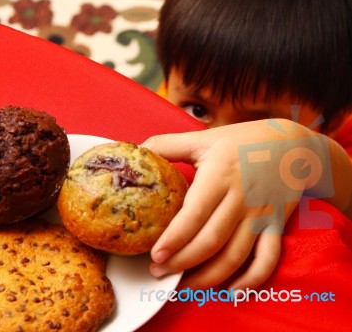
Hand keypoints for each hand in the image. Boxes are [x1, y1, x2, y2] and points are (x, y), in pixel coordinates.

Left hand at [141, 119, 318, 290]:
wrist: (291, 143)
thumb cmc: (243, 140)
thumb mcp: (204, 138)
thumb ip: (168, 144)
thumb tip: (138, 150)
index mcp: (219, 176)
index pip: (194, 215)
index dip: (174, 239)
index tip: (155, 254)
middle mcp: (241, 199)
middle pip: (211, 241)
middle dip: (182, 262)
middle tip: (158, 271)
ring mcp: (261, 214)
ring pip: (235, 256)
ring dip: (208, 277)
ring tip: (183, 284)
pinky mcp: (276, 224)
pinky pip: (267, 259)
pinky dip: (252, 280)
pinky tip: (231, 291)